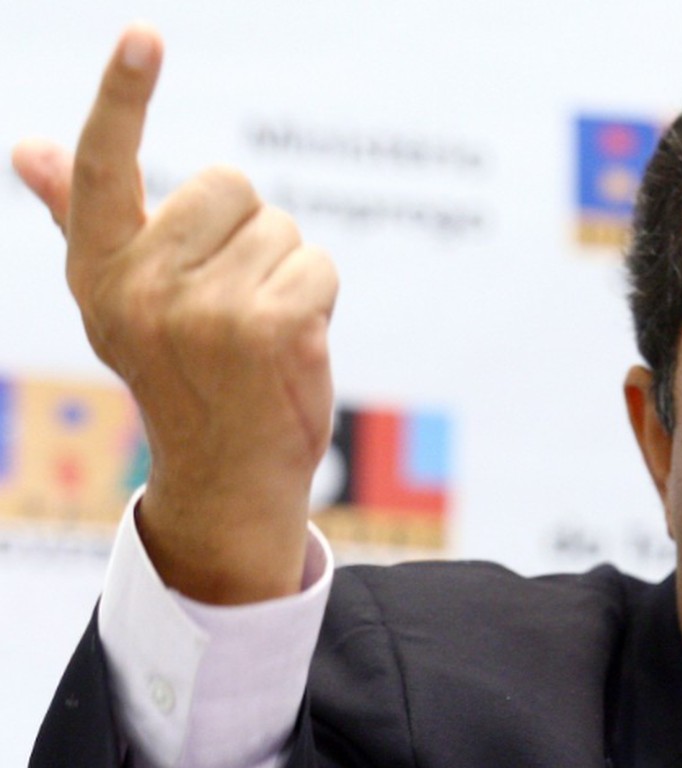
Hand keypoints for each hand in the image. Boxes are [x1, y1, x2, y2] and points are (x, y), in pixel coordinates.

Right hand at [11, 24, 337, 603]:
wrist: (227, 475)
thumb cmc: (181, 374)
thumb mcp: (120, 299)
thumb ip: (83, 220)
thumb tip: (29, 148)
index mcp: (101, 272)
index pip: (105, 169)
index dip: (123, 97)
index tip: (145, 35)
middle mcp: (143, 288)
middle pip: (229, 186)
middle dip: (245, 235)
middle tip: (230, 302)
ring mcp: (208, 309)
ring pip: (282, 229)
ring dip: (283, 273)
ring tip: (256, 332)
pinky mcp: (272, 327)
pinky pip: (317, 265)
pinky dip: (317, 299)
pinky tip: (290, 346)